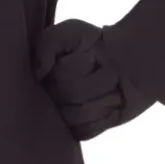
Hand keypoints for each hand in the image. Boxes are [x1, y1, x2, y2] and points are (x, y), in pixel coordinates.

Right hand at [33, 19, 153, 141]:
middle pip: (69, 96)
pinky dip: (105, 117)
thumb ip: (47, 44)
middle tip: (104, 70)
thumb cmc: (94, 43)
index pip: (53, 80)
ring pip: (78, 115)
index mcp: (40, 78)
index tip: (88, 58)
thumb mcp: (70, 32)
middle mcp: (48, 100)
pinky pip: (87, 131)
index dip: (74, 68)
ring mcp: (65, 118)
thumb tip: (38, 73)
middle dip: (95, 80)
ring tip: (112, 88)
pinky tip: (114, 105)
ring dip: (104, 98)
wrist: (126, 59)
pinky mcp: (82, 132)